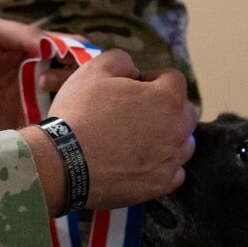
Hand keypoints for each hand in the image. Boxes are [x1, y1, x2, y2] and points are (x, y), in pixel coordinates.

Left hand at [0, 18, 71, 137]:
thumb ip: (23, 34)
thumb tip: (55, 44)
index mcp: (35, 53)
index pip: (70, 52)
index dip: (78, 55)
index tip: (68, 58)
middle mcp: (39, 79)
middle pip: (75, 81)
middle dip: (70, 79)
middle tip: (46, 80)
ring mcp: (31, 104)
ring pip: (66, 107)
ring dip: (65, 104)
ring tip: (42, 95)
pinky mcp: (21, 127)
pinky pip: (46, 132)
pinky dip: (50, 128)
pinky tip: (41, 120)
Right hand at [39, 52, 197, 210]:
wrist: (63, 163)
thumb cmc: (79, 114)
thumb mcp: (94, 70)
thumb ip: (121, 60)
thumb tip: (133, 70)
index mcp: (166, 99)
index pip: (174, 79)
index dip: (152, 78)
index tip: (134, 87)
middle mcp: (177, 130)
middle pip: (184, 112)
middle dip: (166, 107)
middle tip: (136, 112)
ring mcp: (170, 160)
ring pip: (182, 143)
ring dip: (168, 136)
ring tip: (140, 138)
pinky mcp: (160, 185)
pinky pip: (174, 172)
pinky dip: (162, 165)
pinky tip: (140, 161)